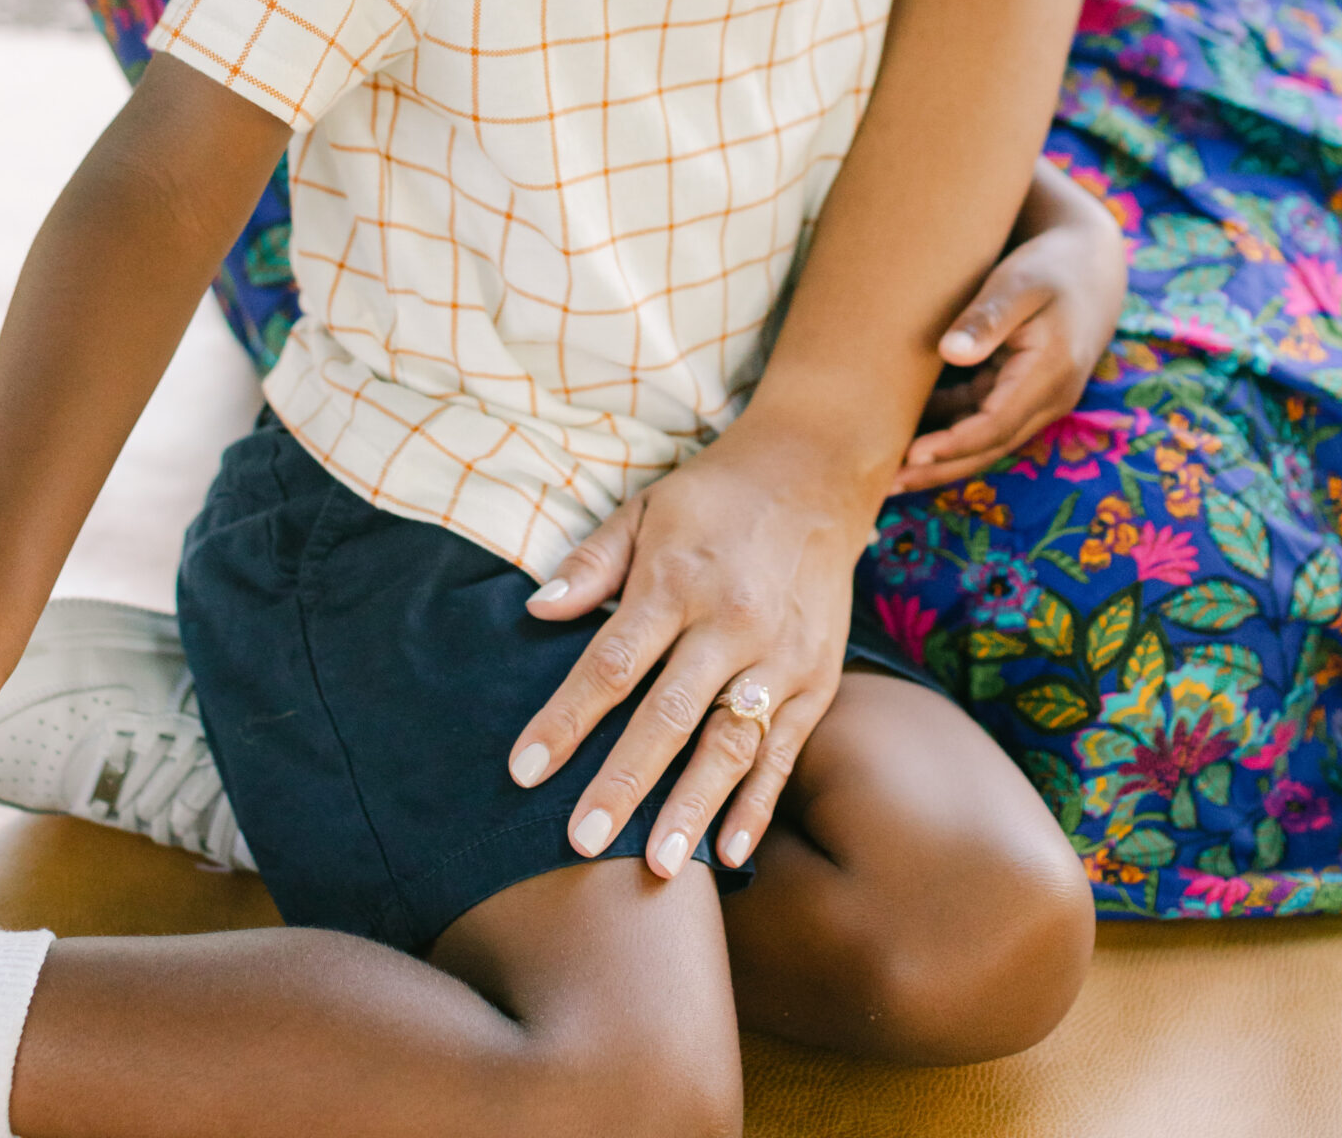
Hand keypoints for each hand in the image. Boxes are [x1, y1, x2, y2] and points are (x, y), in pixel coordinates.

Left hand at [506, 415, 863, 881]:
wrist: (814, 473)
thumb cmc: (712, 497)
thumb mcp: (643, 510)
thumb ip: (591, 565)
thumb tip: (536, 610)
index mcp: (676, 581)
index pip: (611, 663)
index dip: (565, 720)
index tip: (523, 770)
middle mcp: (730, 624)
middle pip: (669, 715)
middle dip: (624, 783)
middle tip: (582, 843)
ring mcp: (780, 656)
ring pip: (730, 744)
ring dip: (693, 807)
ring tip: (659, 868)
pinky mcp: (817, 679)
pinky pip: (784, 752)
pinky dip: (759, 804)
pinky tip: (730, 852)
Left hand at [891, 164, 1126, 494]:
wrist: (1089, 264)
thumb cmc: (1049, 267)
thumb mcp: (1017, 283)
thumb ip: (986, 318)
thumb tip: (950, 352)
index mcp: (1050, 374)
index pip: (996, 424)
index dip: (953, 443)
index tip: (910, 455)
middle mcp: (1049, 398)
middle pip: (989, 447)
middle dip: (939, 469)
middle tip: (886, 484)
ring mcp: (1037, 400)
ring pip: (985, 441)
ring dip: (941, 458)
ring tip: (888, 472)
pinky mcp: (1021, 393)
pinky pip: (983, 422)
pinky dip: (949, 432)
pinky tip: (908, 435)